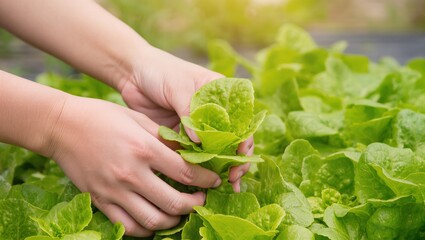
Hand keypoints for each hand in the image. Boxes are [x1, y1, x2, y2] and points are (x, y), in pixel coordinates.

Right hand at [47, 95, 221, 236]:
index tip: (215, 181)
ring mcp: (114, 191)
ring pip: (152, 222)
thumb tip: (190, 153)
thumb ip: (165, 139)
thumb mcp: (138, 120)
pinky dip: (145, 230)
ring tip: (180, 212)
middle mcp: (131, 173)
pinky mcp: (100, 200)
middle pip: (174, 203)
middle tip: (201, 200)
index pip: (186, 173)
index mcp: (144, 149)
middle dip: (195, 205)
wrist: (61, 126)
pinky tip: (154, 220)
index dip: (207, 181)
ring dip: (173, 221)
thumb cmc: (102, 117)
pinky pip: (127, 226)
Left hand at [120, 46, 252, 190]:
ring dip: (218, 168)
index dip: (244, 141)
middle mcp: (213, 112)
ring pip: (213, 151)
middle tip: (233, 179)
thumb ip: (190, 112)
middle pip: (230, 140)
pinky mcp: (181, 136)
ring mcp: (197, 126)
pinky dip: (197, 167)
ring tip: (223, 186)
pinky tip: (200, 181)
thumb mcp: (178, 87)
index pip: (240, 120)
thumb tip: (199, 142)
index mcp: (220, 95)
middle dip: (234, 160)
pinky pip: (192, 154)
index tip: (240, 158)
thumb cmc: (159, 70)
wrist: (131, 73)